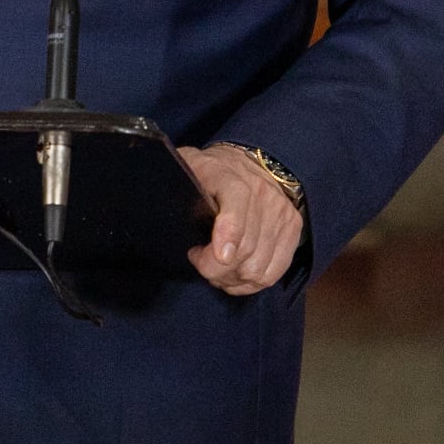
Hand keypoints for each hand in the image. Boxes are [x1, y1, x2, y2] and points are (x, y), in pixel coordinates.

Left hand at [180, 145, 304, 296]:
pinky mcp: (293, 229)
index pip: (236, 200)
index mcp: (227, 174)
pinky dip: (251, 283)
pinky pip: (275, 271)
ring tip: (215, 269)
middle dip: (216, 268)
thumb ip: (174, 181)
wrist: (253, 161)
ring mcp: (280, 213)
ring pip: (259, 267)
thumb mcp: (186, 166)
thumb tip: (151, 199)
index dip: (229, 231)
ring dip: (232, 279)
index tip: (218, 255)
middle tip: (199, 261)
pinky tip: (233, 277)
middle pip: (246, 247)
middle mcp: (261, 194)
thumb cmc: (208, 170)